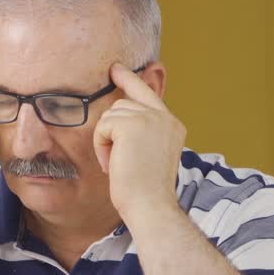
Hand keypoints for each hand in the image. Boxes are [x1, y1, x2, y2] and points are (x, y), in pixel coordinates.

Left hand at [93, 63, 185, 222]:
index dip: (130, 79)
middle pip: (122, 105)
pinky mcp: (133, 125)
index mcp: (172, 125)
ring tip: (118, 163)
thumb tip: (118, 114)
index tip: (116, 68)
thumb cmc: (145, 190)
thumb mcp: (149, 154)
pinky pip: (103, 126)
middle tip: (117, 160)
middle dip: (111, 130)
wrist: (150, 205)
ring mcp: (151, 119)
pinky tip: (113, 164)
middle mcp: (165, 118)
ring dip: (106, 140)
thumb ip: (142, 132)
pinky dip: (101, 146)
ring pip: (111, 115)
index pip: (148, 94)